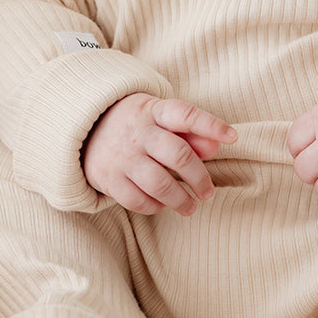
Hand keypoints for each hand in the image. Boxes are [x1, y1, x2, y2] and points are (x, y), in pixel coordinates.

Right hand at [83, 93, 236, 215]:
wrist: (84, 130)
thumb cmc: (137, 125)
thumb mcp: (160, 117)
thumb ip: (190, 131)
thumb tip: (216, 147)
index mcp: (153, 111)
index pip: (186, 114)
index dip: (211, 125)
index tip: (233, 137)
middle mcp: (139, 132)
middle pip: (178, 155)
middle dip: (199, 177)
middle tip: (208, 192)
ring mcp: (123, 157)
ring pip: (159, 183)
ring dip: (180, 200)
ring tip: (191, 206)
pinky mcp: (109, 178)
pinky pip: (137, 200)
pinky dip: (154, 206)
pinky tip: (162, 205)